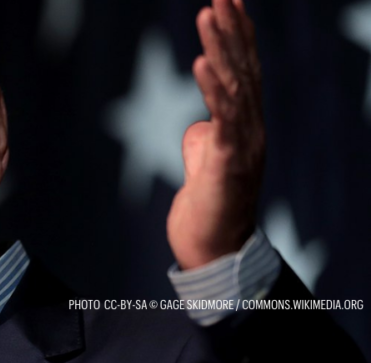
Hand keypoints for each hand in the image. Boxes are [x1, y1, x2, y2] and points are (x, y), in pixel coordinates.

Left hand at [169, 0, 264, 269]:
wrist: (213, 250)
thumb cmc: (209, 208)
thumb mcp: (206, 163)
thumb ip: (206, 138)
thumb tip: (199, 126)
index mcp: (245, 126)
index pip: (244, 71)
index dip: (238, 36)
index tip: (228, 2)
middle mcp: (252, 129)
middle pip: (244, 69)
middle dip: (231, 30)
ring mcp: (244, 144)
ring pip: (234, 85)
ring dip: (220, 47)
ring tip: (208, 14)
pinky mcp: (229, 161)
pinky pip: (223, 117)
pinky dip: (212, 87)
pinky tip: (201, 61)